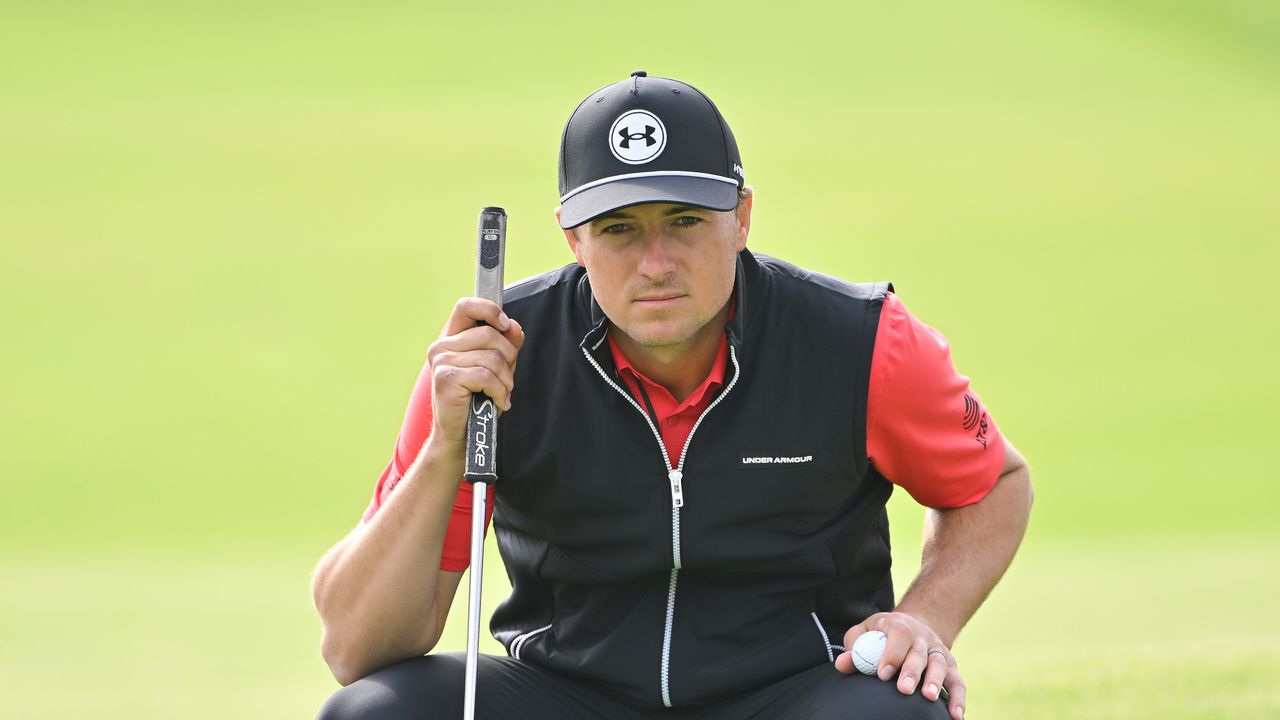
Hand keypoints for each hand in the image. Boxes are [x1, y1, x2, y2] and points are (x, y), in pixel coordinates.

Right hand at [425, 297, 524, 446]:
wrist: (459, 435)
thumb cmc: (476, 400)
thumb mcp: (495, 367)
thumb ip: (504, 345)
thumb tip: (514, 327)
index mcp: (451, 338)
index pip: (466, 306)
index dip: (489, 310)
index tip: (506, 325)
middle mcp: (441, 346)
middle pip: (489, 334)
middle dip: (509, 357)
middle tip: (507, 379)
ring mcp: (441, 362)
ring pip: (491, 357)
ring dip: (506, 380)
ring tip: (502, 393)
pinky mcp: (446, 379)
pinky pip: (486, 376)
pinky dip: (500, 392)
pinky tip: (499, 402)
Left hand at [833, 611, 965, 719]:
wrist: (913, 626)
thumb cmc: (882, 634)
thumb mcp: (864, 633)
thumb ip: (854, 648)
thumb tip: (842, 664)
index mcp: (899, 625)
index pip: (899, 635)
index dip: (892, 654)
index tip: (883, 674)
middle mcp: (922, 637)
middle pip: (919, 653)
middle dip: (912, 671)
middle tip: (904, 689)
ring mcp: (937, 651)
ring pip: (940, 665)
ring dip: (936, 681)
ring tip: (929, 698)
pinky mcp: (950, 665)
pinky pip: (957, 682)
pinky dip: (958, 699)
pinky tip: (956, 716)